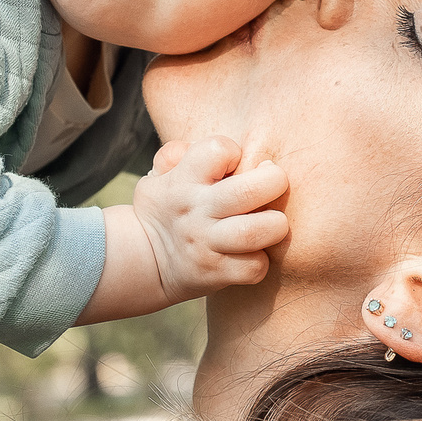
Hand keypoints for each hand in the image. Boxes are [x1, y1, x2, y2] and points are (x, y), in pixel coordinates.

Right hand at [81, 137, 287, 323]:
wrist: (146, 262)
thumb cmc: (165, 208)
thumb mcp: (157, 176)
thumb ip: (175, 153)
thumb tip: (191, 147)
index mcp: (183, 180)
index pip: (218, 150)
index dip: (234, 151)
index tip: (234, 163)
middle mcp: (197, 211)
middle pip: (247, 192)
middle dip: (274, 181)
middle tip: (275, 184)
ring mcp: (208, 244)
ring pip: (254, 232)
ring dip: (275, 224)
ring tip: (273, 220)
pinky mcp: (217, 273)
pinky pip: (254, 267)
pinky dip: (262, 260)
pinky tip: (257, 250)